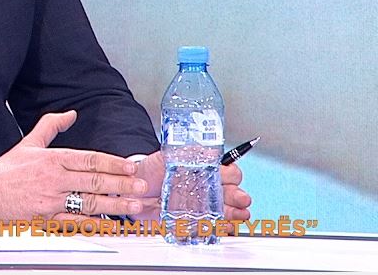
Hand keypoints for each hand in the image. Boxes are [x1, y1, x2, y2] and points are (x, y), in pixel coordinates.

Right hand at [0, 110, 148, 219]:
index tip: (131, 166)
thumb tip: (71, 114)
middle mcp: (55, 179)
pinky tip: (110, 224)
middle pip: (94, 181)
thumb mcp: (29, 141)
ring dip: (115, 204)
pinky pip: (74, 222)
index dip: (113, 163)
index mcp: (53, 159)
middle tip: (141, 186)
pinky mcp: (47, 219)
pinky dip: (93, 224)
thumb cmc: (7, 169)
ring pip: (89, 202)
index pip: (89, 159)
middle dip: (121, 184)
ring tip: (134, 206)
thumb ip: (52, 125)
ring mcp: (52, 201)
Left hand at [123, 151, 251, 222]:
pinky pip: (211, 226)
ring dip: (235, 214)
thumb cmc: (153, 170)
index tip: (231, 178)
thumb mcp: (167, 156)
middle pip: (232, 193)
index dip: (232, 175)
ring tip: (239, 215)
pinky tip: (223, 227)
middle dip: (239, 196)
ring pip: (226, 211)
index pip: (228, 172)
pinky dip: (219, 228)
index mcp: (206, 171)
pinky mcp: (193, 221)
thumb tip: (206, 149)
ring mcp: (202, 206)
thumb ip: (186, 151)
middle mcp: (208, 189)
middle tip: (241, 200)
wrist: (136, 189)